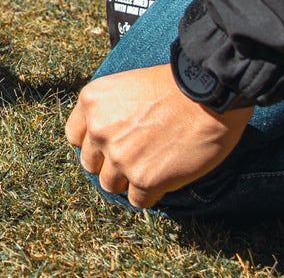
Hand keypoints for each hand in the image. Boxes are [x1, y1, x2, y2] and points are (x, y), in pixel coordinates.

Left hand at [65, 63, 252, 208]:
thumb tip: (110, 135)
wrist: (207, 93)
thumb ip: (111, 110)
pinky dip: (150, 194)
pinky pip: (138, 200)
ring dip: (128, 181)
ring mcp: (119, 157)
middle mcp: (98, 131)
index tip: (109, 146)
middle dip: (110, 164)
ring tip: (150, 171)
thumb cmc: (176, 85)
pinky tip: (164, 180)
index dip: (94, 144)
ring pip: (111, 185)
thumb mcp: (127, 85)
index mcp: (91, 102)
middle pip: (91, 164)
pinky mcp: (143, 179)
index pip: (76, 137)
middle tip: (134, 160)